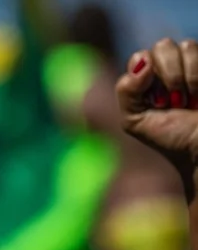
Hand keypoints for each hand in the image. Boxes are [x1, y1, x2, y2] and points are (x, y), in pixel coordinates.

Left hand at [117, 38, 197, 173]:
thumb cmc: (169, 136)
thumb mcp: (134, 120)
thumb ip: (126, 91)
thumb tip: (143, 62)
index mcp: (147, 78)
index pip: (141, 56)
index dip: (146, 76)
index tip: (156, 102)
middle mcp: (170, 67)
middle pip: (163, 46)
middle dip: (169, 75)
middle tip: (174, 101)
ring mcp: (193, 64)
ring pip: (186, 46)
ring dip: (186, 77)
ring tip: (189, 101)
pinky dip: (197, 75)